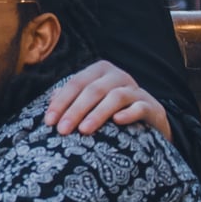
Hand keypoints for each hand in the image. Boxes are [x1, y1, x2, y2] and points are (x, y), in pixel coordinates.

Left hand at [44, 59, 171, 140]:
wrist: (147, 120)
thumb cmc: (110, 109)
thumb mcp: (89, 101)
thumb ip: (71, 98)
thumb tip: (52, 101)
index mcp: (99, 71)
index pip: (75, 84)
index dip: (61, 102)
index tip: (49, 121)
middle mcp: (117, 75)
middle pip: (92, 90)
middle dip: (74, 110)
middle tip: (62, 130)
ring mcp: (135, 89)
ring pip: (115, 97)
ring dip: (97, 114)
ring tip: (83, 130)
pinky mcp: (151, 105)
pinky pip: (139, 107)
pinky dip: (128, 113)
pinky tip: (117, 121)